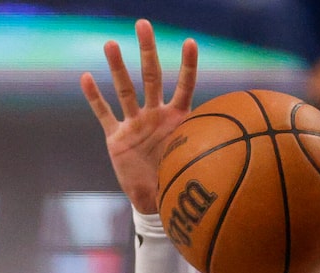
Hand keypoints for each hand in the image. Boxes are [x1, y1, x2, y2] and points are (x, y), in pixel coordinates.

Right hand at [82, 21, 197, 213]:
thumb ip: (205, 151)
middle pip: (151, 77)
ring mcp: (135, 124)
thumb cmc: (177, 180)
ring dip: (118, 68)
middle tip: (143, 25)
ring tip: (111, 44)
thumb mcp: (194, 164)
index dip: (188, 67)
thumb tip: (234, 150)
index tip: (190, 42)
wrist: (155, 201)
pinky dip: (95, 98)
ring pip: (125, 90)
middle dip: (148, 50)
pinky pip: (104, 115)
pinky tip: (86, 78)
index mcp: (177, 119)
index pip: (184, 87)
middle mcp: (155, 115)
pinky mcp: (117, 138)